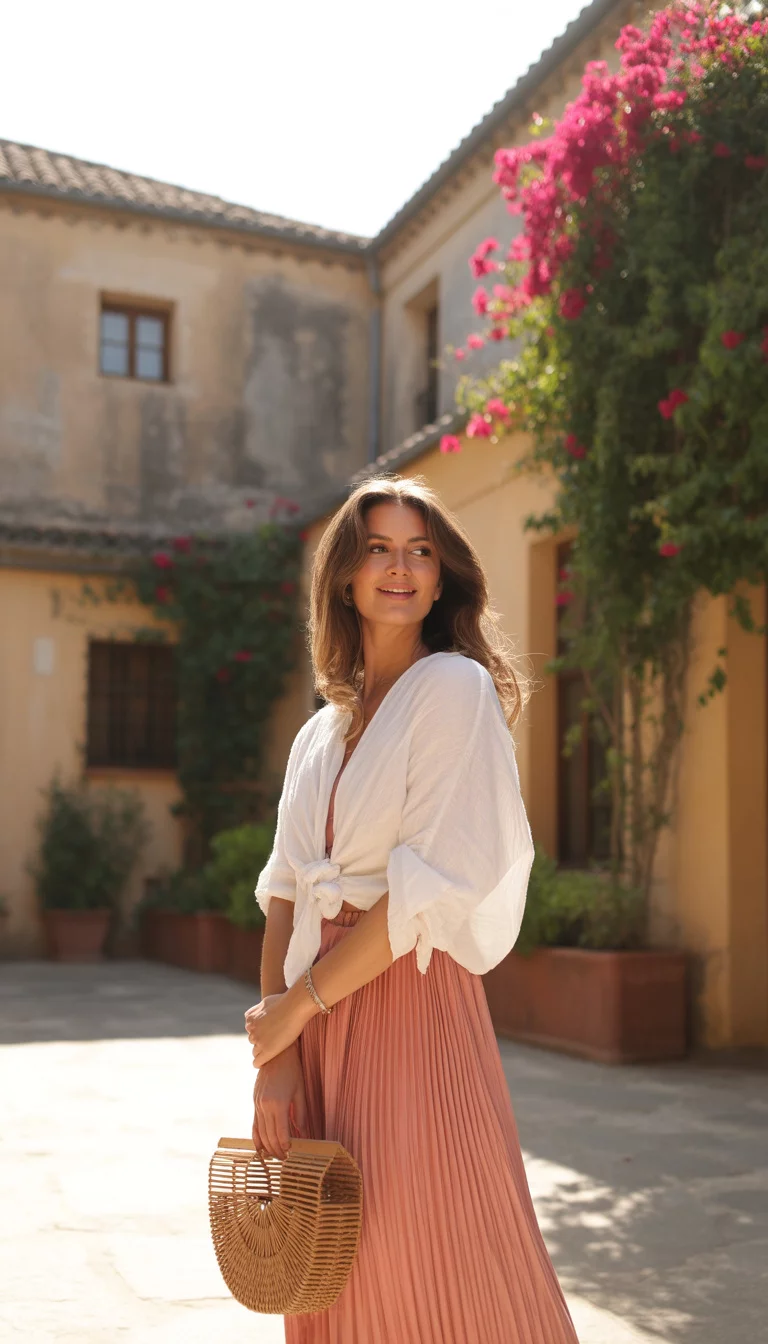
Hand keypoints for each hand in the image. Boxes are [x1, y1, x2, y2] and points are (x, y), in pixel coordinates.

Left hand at [244, 990, 313, 1068]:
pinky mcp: (267, 1050)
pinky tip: (266, 1062)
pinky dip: (260, 1063)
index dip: (261, 1031)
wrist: (295, 1006)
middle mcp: (252, 1030)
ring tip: (275, 1048)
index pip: (250, 1030)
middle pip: (253, 1040)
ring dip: (263, 1050)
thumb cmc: (285, 1001)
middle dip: (261, 1040)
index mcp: (250, 1019)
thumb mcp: (265, 1002)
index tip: (270, 1031)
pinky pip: (257, 1062)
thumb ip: (257, 1010)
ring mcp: (259, 1041)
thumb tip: (252, 1016)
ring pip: (255, 1051)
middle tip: (275, 1039)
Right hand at [252, 1045, 307, 1159]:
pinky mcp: (254, 1102)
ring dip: (267, 1147)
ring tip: (275, 1156)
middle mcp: (265, 1106)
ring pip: (260, 1133)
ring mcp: (257, 1105)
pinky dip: (256, 1138)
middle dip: (276, 1151)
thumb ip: (300, 1114)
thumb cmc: (292, 1070)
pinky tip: (260, 1147)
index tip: (291, 1154)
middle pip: (269, 1137)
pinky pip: (254, 1124)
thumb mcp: (300, 1091)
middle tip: (285, 1159)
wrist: (275, 1053)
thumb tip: (301, 1133)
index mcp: (278, 1104)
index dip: (285, 1147)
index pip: (281, 1134)